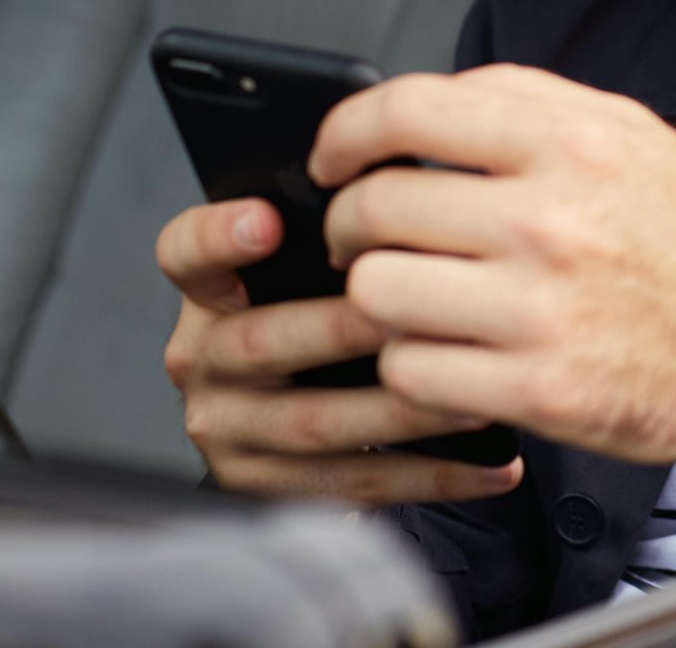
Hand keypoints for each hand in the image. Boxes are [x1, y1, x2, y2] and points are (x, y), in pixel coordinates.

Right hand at [154, 196, 524, 503]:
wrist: (302, 412)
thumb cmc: (324, 313)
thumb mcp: (308, 271)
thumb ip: (343, 240)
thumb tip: (416, 188)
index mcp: (211, 293)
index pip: (186, 253)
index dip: (219, 236)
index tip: (266, 220)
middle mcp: (203, 360)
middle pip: (262, 342)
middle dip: (346, 331)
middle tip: (418, 316)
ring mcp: (228, 428)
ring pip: (314, 423)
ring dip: (402, 413)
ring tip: (474, 402)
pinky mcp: (265, 487)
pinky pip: (351, 484)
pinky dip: (429, 476)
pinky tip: (489, 467)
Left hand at [315, 65, 675, 462]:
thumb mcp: (626, 133)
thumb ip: (523, 106)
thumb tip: (413, 112)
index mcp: (570, 141)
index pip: (406, 112)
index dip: (344, 134)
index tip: (332, 161)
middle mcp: (552, 219)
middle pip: (375, 209)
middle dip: (350, 227)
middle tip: (365, 242)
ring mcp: (541, 309)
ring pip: (376, 293)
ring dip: (378, 298)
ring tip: (409, 300)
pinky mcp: (538, 389)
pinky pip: (411, 371)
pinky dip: (414, 364)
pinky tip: (447, 352)